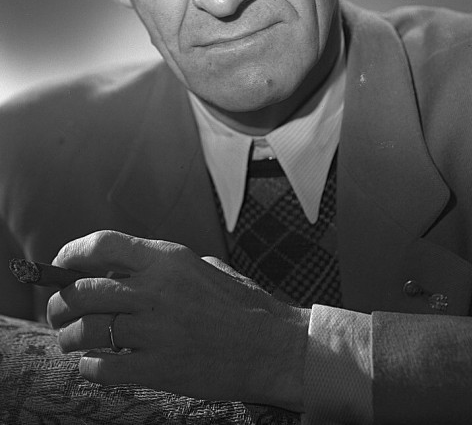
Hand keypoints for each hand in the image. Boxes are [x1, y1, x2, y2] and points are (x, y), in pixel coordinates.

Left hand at [47, 230, 309, 409]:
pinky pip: (103, 366)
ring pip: (86, 330)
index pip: (102, 245)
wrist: (272, 345)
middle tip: (57, 311)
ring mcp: (155, 330)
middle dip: (60, 302)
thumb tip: (115, 269)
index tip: (61, 265)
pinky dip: (88, 365)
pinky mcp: (158, 368)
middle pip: (84, 290)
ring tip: (69, 341)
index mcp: (168, 259)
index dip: (71, 254)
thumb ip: (160, 266)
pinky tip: (91, 364)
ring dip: (68, 336)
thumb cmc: (240, 303)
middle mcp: (156, 290)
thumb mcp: (201, 267)